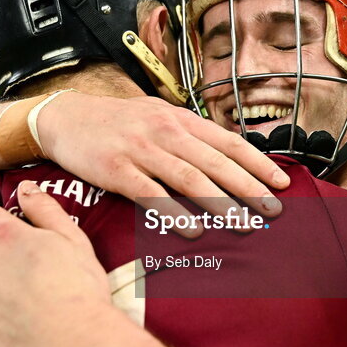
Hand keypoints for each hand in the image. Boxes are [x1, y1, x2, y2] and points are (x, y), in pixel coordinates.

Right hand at [34, 93, 288, 233]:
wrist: (65, 117)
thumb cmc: (117, 123)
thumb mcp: (157, 116)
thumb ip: (189, 135)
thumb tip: (227, 157)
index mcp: (179, 120)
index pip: (228, 142)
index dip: (257, 163)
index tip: (282, 183)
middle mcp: (165, 132)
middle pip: (215, 162)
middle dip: (249, 188)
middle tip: (274, 210)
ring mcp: (141, 150)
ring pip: (189, 179)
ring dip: (221, 203)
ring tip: (245, 224)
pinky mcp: (116, 170)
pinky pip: (151, 194)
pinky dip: (174, 212)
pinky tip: (194, 230)